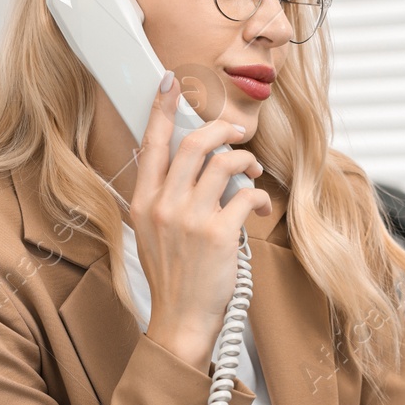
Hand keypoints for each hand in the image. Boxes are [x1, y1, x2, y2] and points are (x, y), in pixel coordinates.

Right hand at [132, 74, 270, 369]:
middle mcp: (164, 206)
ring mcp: (190, 219)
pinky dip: (260, 197)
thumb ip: (164, 200)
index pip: (151, 144)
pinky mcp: (218, 234)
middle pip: (195, 144)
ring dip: (247, 162)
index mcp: (144, 202)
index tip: (170, 83)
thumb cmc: (173, 278)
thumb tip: (192, 168)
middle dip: (223, 130)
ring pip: (224, 163)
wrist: (180, 320)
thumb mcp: (151, 234)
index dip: (162, 109)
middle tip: (238, 135)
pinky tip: (260, 208)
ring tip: (254, 174)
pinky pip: (247, 196)